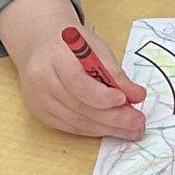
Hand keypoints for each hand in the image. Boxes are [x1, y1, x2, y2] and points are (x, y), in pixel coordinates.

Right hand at [0, 0, 147, 140]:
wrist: (41, 45)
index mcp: (54, 57)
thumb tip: (137, 96)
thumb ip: (116, 73)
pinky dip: (93, 129)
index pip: (77, 82)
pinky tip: (111, 128)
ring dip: (107, 128)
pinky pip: (70, 127)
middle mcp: (41, 80)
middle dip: (113, 118)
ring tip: (131, 129)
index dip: (102, 96)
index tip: (124, 100)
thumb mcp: (96, 48)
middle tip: (137, 123)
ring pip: (76, 121)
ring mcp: (37, 99)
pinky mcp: (39, 112)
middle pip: (79, 106)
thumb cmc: (72, 45)